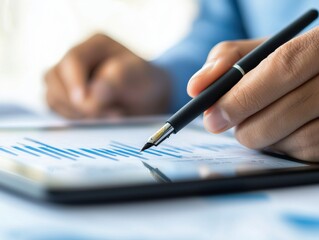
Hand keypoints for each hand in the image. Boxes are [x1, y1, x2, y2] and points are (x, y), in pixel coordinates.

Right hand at [45, 34, 170, 118]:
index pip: (73, 60)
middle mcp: (78, 59)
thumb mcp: (140, 78)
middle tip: (108, 114)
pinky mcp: (66, 97)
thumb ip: (117, 80)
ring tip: (107, 116)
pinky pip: (57, 110)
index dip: (75, 83)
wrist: (149, 102)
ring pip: (52, 96)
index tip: (85, 103)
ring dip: (76, 113)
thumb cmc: (146, 85)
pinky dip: (74, 119)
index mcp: (96, 45)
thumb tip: (90, 96)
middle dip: (77, 102)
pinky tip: (96, 121)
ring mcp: (69, 78)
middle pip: (54, 78)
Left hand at [187, 27, 318, 160]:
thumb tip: (196, 88)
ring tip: (254, 124)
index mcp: (318, 44)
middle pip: (287, 109)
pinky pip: (307, 153)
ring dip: (262, 138)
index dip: (242, 97)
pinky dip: (281, 148)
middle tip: (222, 126)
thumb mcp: (256, 51)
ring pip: (298, 139)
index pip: (281, 69)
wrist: (316, 75)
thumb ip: (225, 61)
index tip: (212, 116)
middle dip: (246, 125)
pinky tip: (276, 133)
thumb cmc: (281, 62)